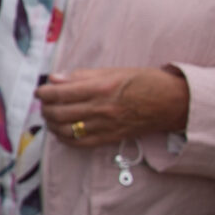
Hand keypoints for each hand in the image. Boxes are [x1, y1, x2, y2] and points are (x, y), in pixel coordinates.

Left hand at [38, 66, 189, 146]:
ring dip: (52, 124)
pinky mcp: (111, 138)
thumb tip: (55, 79)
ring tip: (50, 117)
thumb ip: (82, 76)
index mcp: (101, 88)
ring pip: (66, 129)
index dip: (44, 92)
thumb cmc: (146, 82)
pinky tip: (62, 131)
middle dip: (45, 108)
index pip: (60, 93)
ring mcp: (106, 126)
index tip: (40, 90)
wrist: (173, 103)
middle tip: (44, 103)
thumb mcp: (114, 71)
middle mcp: (101, 108)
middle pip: (59, 113)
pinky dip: (65, 138)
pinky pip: (80, 143)